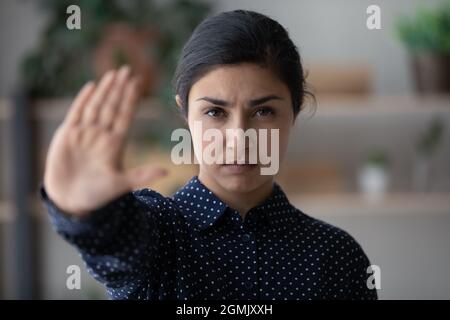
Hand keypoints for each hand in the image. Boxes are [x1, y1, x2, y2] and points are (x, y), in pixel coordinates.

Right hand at [43, 66, 166, 215]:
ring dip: (104, 90)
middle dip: (119, 88)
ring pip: (96, 106)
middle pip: (112, 106)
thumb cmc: (96, 194)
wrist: (70, 201)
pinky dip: (83, 100)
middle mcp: (101, 135)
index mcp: (115, 143)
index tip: (138, 83)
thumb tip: (167, 172)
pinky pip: (76, 113)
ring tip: (113, 74)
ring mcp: (84, 133)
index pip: (124, 115)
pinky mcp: (67, 135)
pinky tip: (91, 86)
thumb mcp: (120, 184)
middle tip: (127, 70)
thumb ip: (142, 175)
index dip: (130, 98)